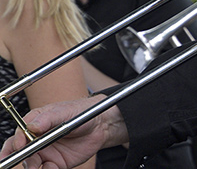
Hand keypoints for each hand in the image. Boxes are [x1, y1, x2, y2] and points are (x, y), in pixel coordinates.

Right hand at [0, 95, 127, 168]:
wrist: (100, 125)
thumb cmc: (82, 112)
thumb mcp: (65, 111)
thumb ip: (48, 118)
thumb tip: (31, 126)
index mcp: (37, 123)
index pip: (19, 133)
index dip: (17, 141)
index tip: (21, 145)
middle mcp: (38, 139)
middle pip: (20, 151)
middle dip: (19, 158)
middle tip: (27, 160)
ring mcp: (45, 152)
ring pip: (30, 164)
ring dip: (31, 167)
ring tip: (39, 166)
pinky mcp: (55, 163)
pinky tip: (53, 167)